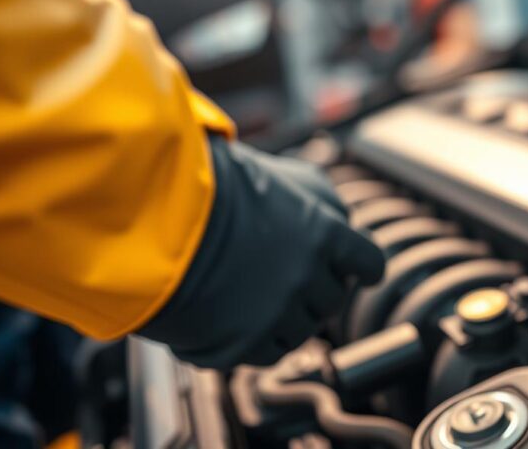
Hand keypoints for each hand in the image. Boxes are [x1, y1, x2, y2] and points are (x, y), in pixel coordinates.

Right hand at [138, 136, 384, 368]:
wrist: (160, 214)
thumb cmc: (216, 184)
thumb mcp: (282, 174)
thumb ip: (316, 197)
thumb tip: (335, 218)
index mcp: (326, 232)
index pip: (368, 261)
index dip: (364, 270)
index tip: (363, 275)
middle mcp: (309, 275)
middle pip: (331, 301)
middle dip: (313, 292)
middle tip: (284, 282)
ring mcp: (278, 312)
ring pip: (300, 332)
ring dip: (281, 319)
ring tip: (249, 299)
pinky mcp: (245, 343)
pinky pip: (263, 353)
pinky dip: (250, 342)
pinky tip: (230, 322)